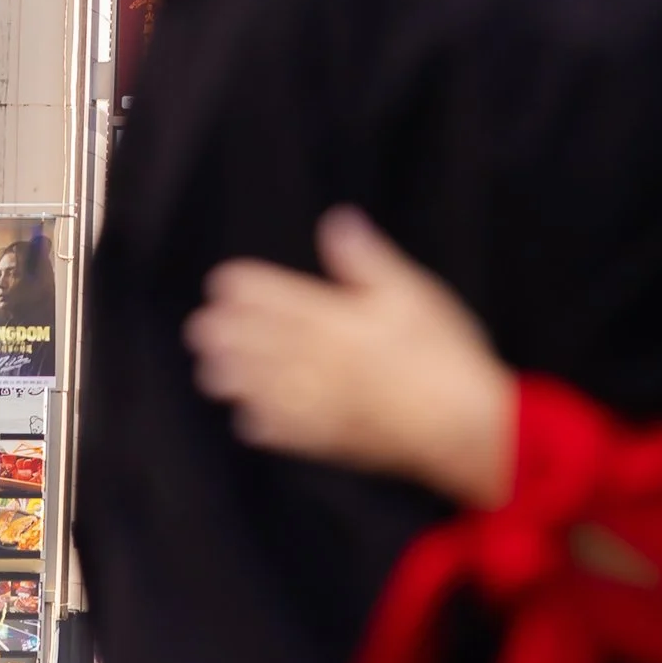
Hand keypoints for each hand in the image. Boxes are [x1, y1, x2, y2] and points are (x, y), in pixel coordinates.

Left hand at [184, 210, 518, 504]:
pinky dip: (266, 425)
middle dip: (231, 335)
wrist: (462, 425)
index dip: (252, 291)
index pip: (285, 301)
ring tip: (208, 371)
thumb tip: (337, 222)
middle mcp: (323, 362)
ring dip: (237, 378)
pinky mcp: (335, 440)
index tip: (222, 282)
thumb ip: (368, 261)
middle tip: (198, 329)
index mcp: (340, 321)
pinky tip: (248, 420)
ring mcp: (325, 405)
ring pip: (270, 389)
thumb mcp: (414, 291)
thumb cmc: (442, 352)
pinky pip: (291, 434)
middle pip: (268, 345)